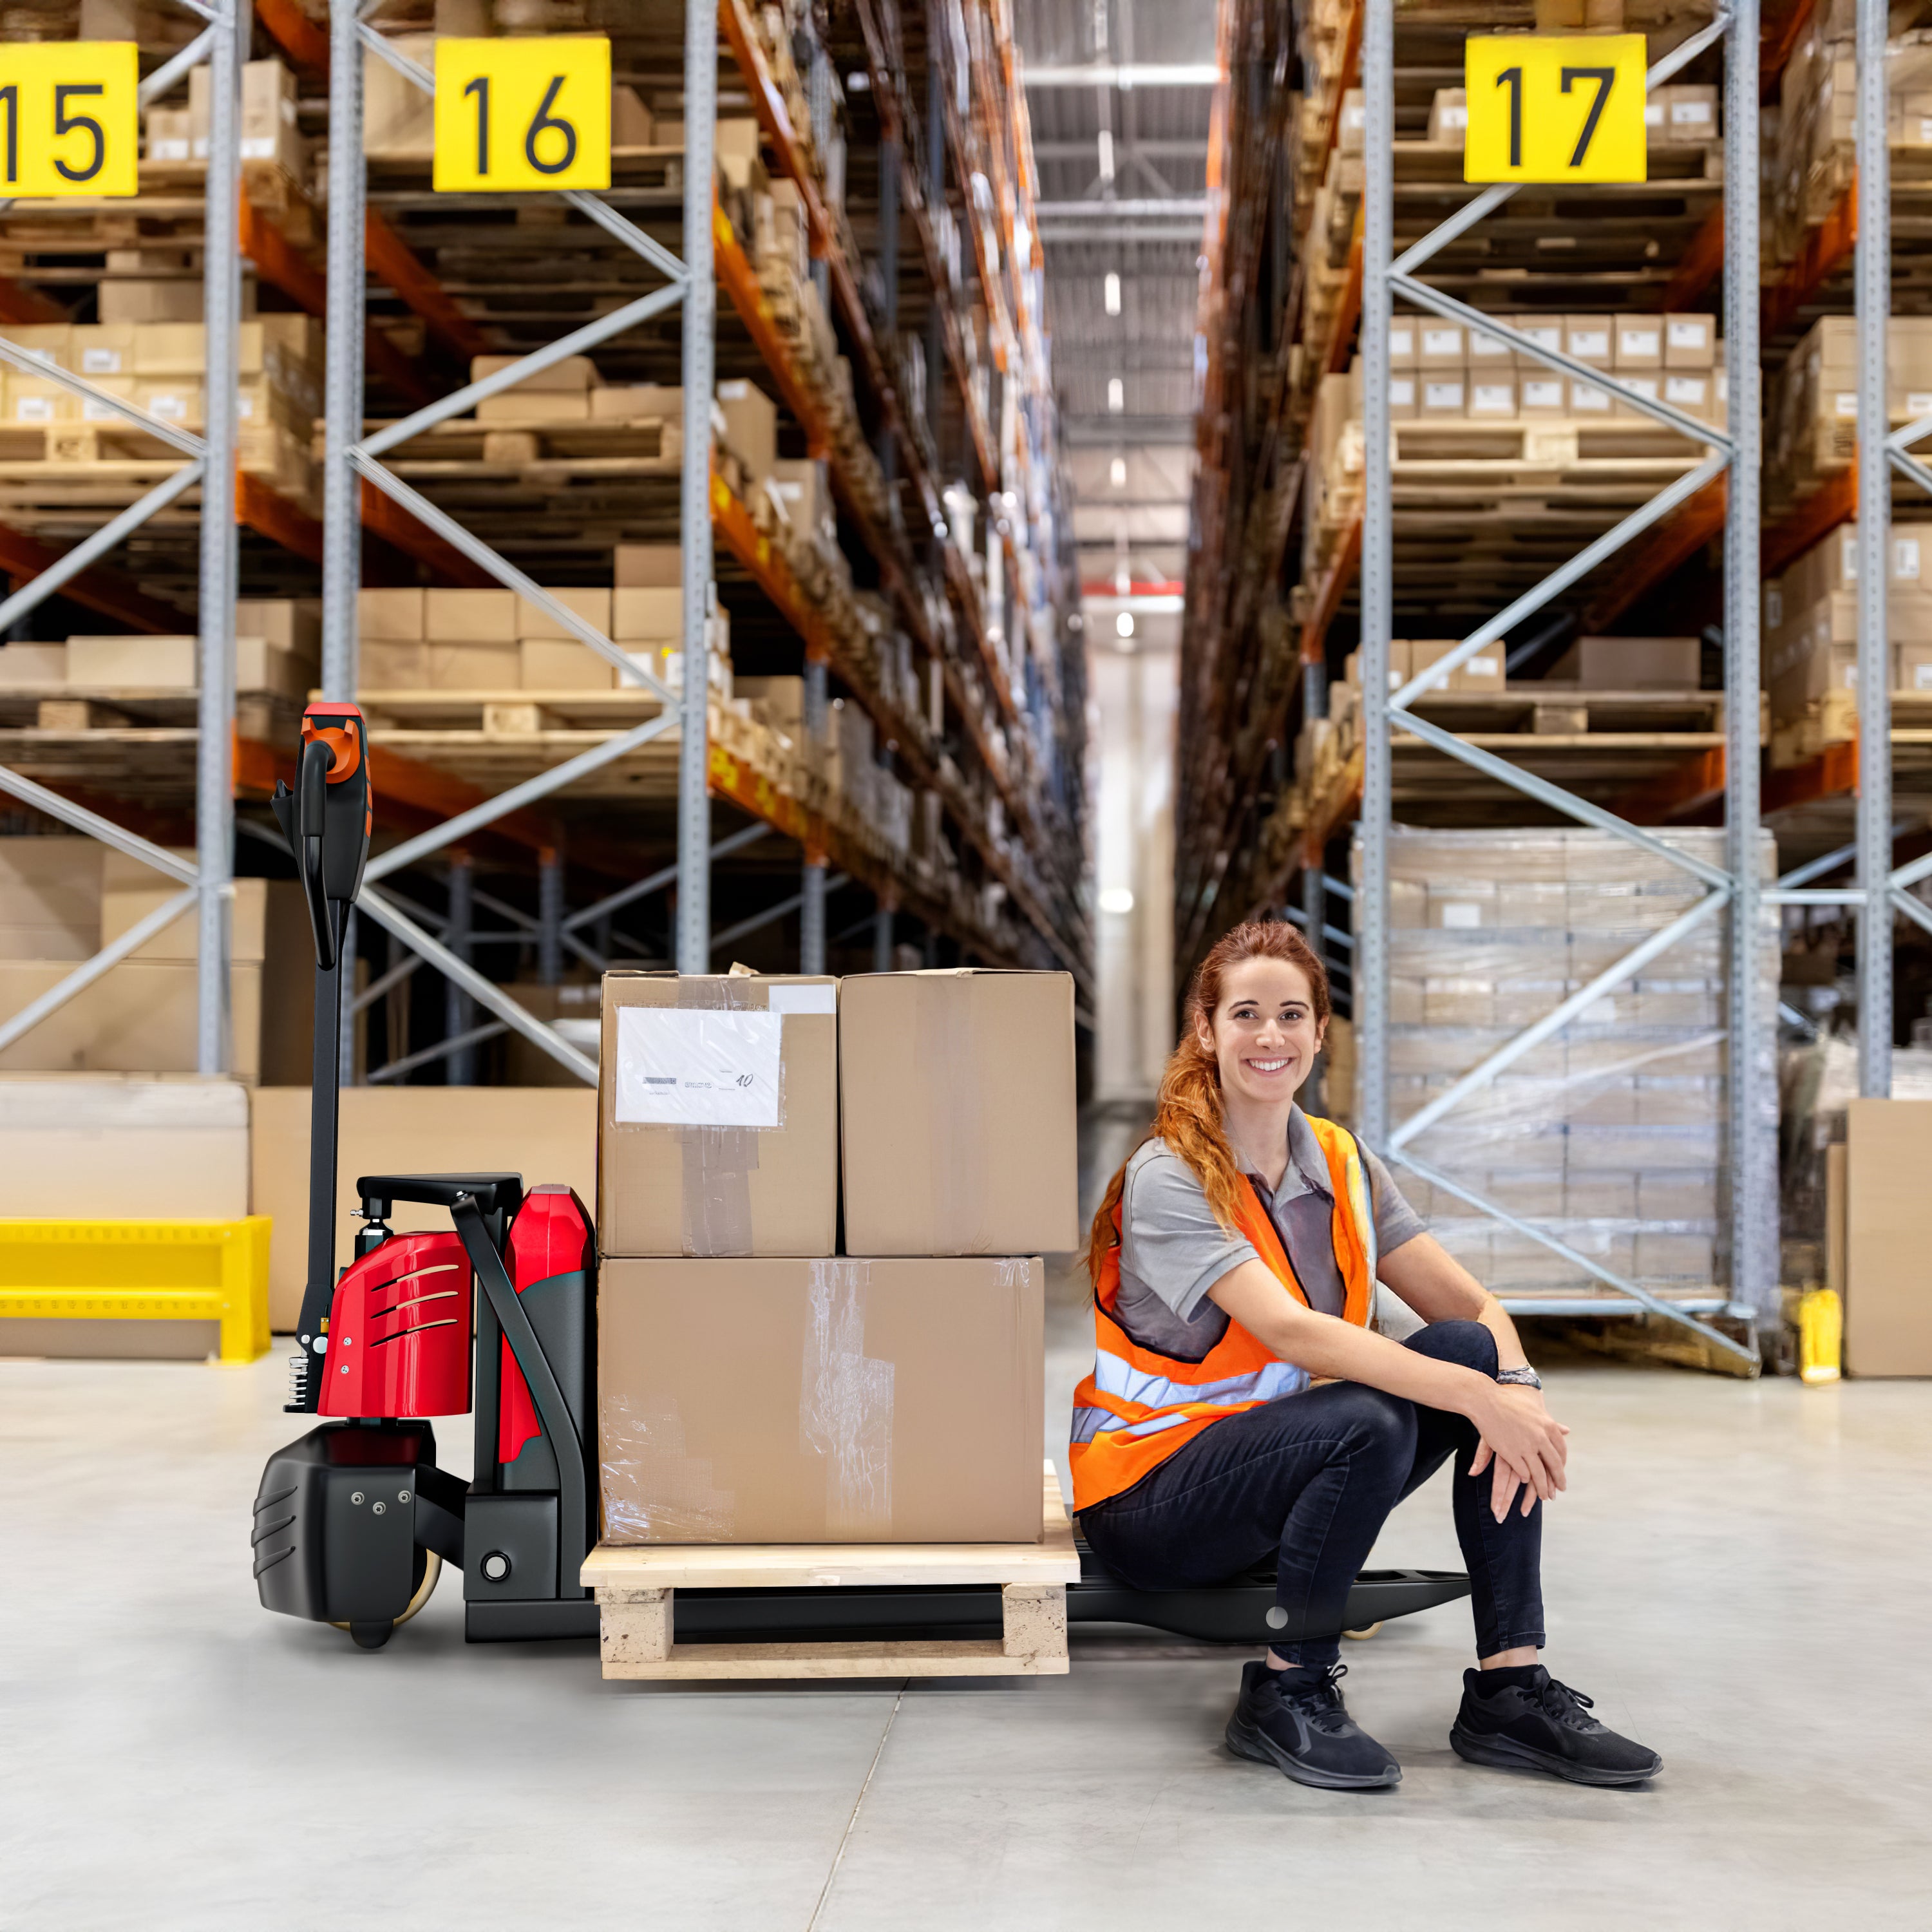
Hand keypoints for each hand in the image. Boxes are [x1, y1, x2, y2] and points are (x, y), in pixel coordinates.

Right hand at [1468, 1382, 1569, 1521]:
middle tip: (1560, 1490)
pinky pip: (1523, 1472)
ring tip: (1544, 1496)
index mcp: (1548, 1425)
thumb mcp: (1534, 1409)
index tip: (1562, 1473)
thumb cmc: (1509, 1400)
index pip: (1561, 1451)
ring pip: (1539, 1474)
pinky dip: (1525, 1478)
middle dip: (1558, 1480)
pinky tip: (1525, 1481)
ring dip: (1542, 1488)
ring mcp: (1526, 1446)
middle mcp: (1541, 1437)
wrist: (1485, 1399)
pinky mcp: (1511, 1453)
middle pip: (1554, 1465)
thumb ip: (1550, 1423)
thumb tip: (1568, 1430)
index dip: (1562, 1464)